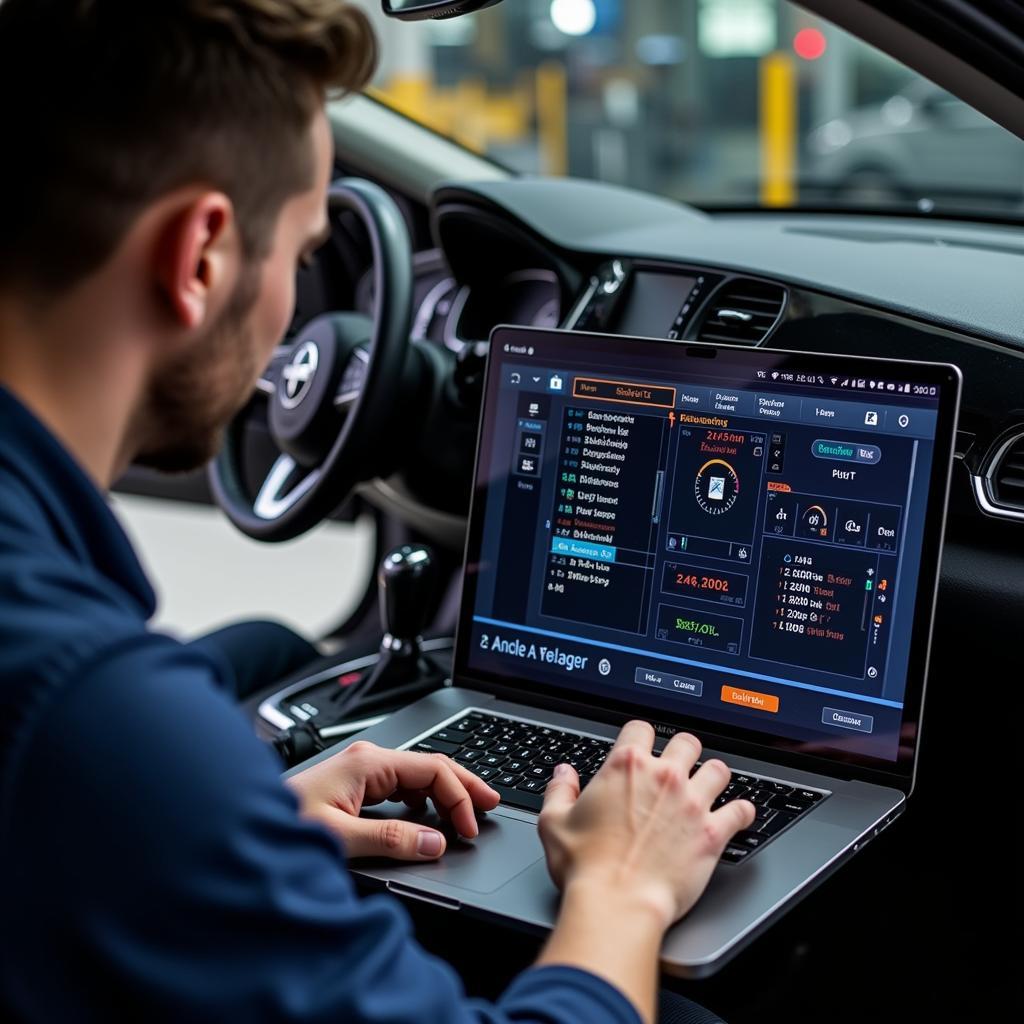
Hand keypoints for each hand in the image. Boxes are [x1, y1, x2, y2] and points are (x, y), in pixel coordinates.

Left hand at [286, 740, 499, 861]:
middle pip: (431, 766)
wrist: (240, 824)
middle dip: (463, 785)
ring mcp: (362, 771)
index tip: (470, 827)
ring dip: (446, 793)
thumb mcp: (338, 838)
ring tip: (468, 812)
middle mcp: (368, 761)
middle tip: (491, 806)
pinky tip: (430, 816)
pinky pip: (402, 787)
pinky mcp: (356, 785)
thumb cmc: (278, 825)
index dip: (459, 797)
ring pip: (418, 776)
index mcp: (369, 764)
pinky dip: (425, 800)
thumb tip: (435, 842)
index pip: (432, 769)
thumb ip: (390, 840)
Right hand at [538, 721, 755, 929]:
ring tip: (709, 784)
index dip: (639, 737)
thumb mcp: (554, 823)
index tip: (640, 747)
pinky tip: (738, 814)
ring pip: (718, 769)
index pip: (640, 728)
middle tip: (678, 765)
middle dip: (683, 751)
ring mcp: (692, 803)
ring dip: (714, 775)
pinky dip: (742, 811)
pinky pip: (741, 811)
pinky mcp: (713, 833)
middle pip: (686, 742)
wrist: (618, 903)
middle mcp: (663, 777)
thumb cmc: (586, 867)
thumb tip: (564, 774)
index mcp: (625, 767)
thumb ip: (560, 791)